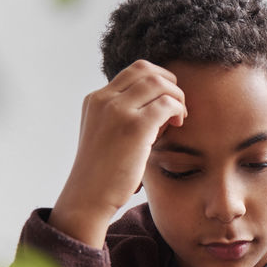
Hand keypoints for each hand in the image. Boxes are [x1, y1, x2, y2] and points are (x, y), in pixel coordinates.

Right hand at [50, 61, 186, 247]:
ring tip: (178, 119)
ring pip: (159, 82)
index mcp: (95, 99)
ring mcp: (117, 111)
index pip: (134, 71)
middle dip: (169, 84)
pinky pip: (167, 103)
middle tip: (176, 108)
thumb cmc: (103, 172)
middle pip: (147, 69)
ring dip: (176, 97)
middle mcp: (103, 99)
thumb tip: (159, 108)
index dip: (157, 81)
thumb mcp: (107, 134)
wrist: (88, 197)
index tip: (164, 103)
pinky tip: (177, 124)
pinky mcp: (134, 127)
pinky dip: (178, 109)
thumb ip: (124, 116)